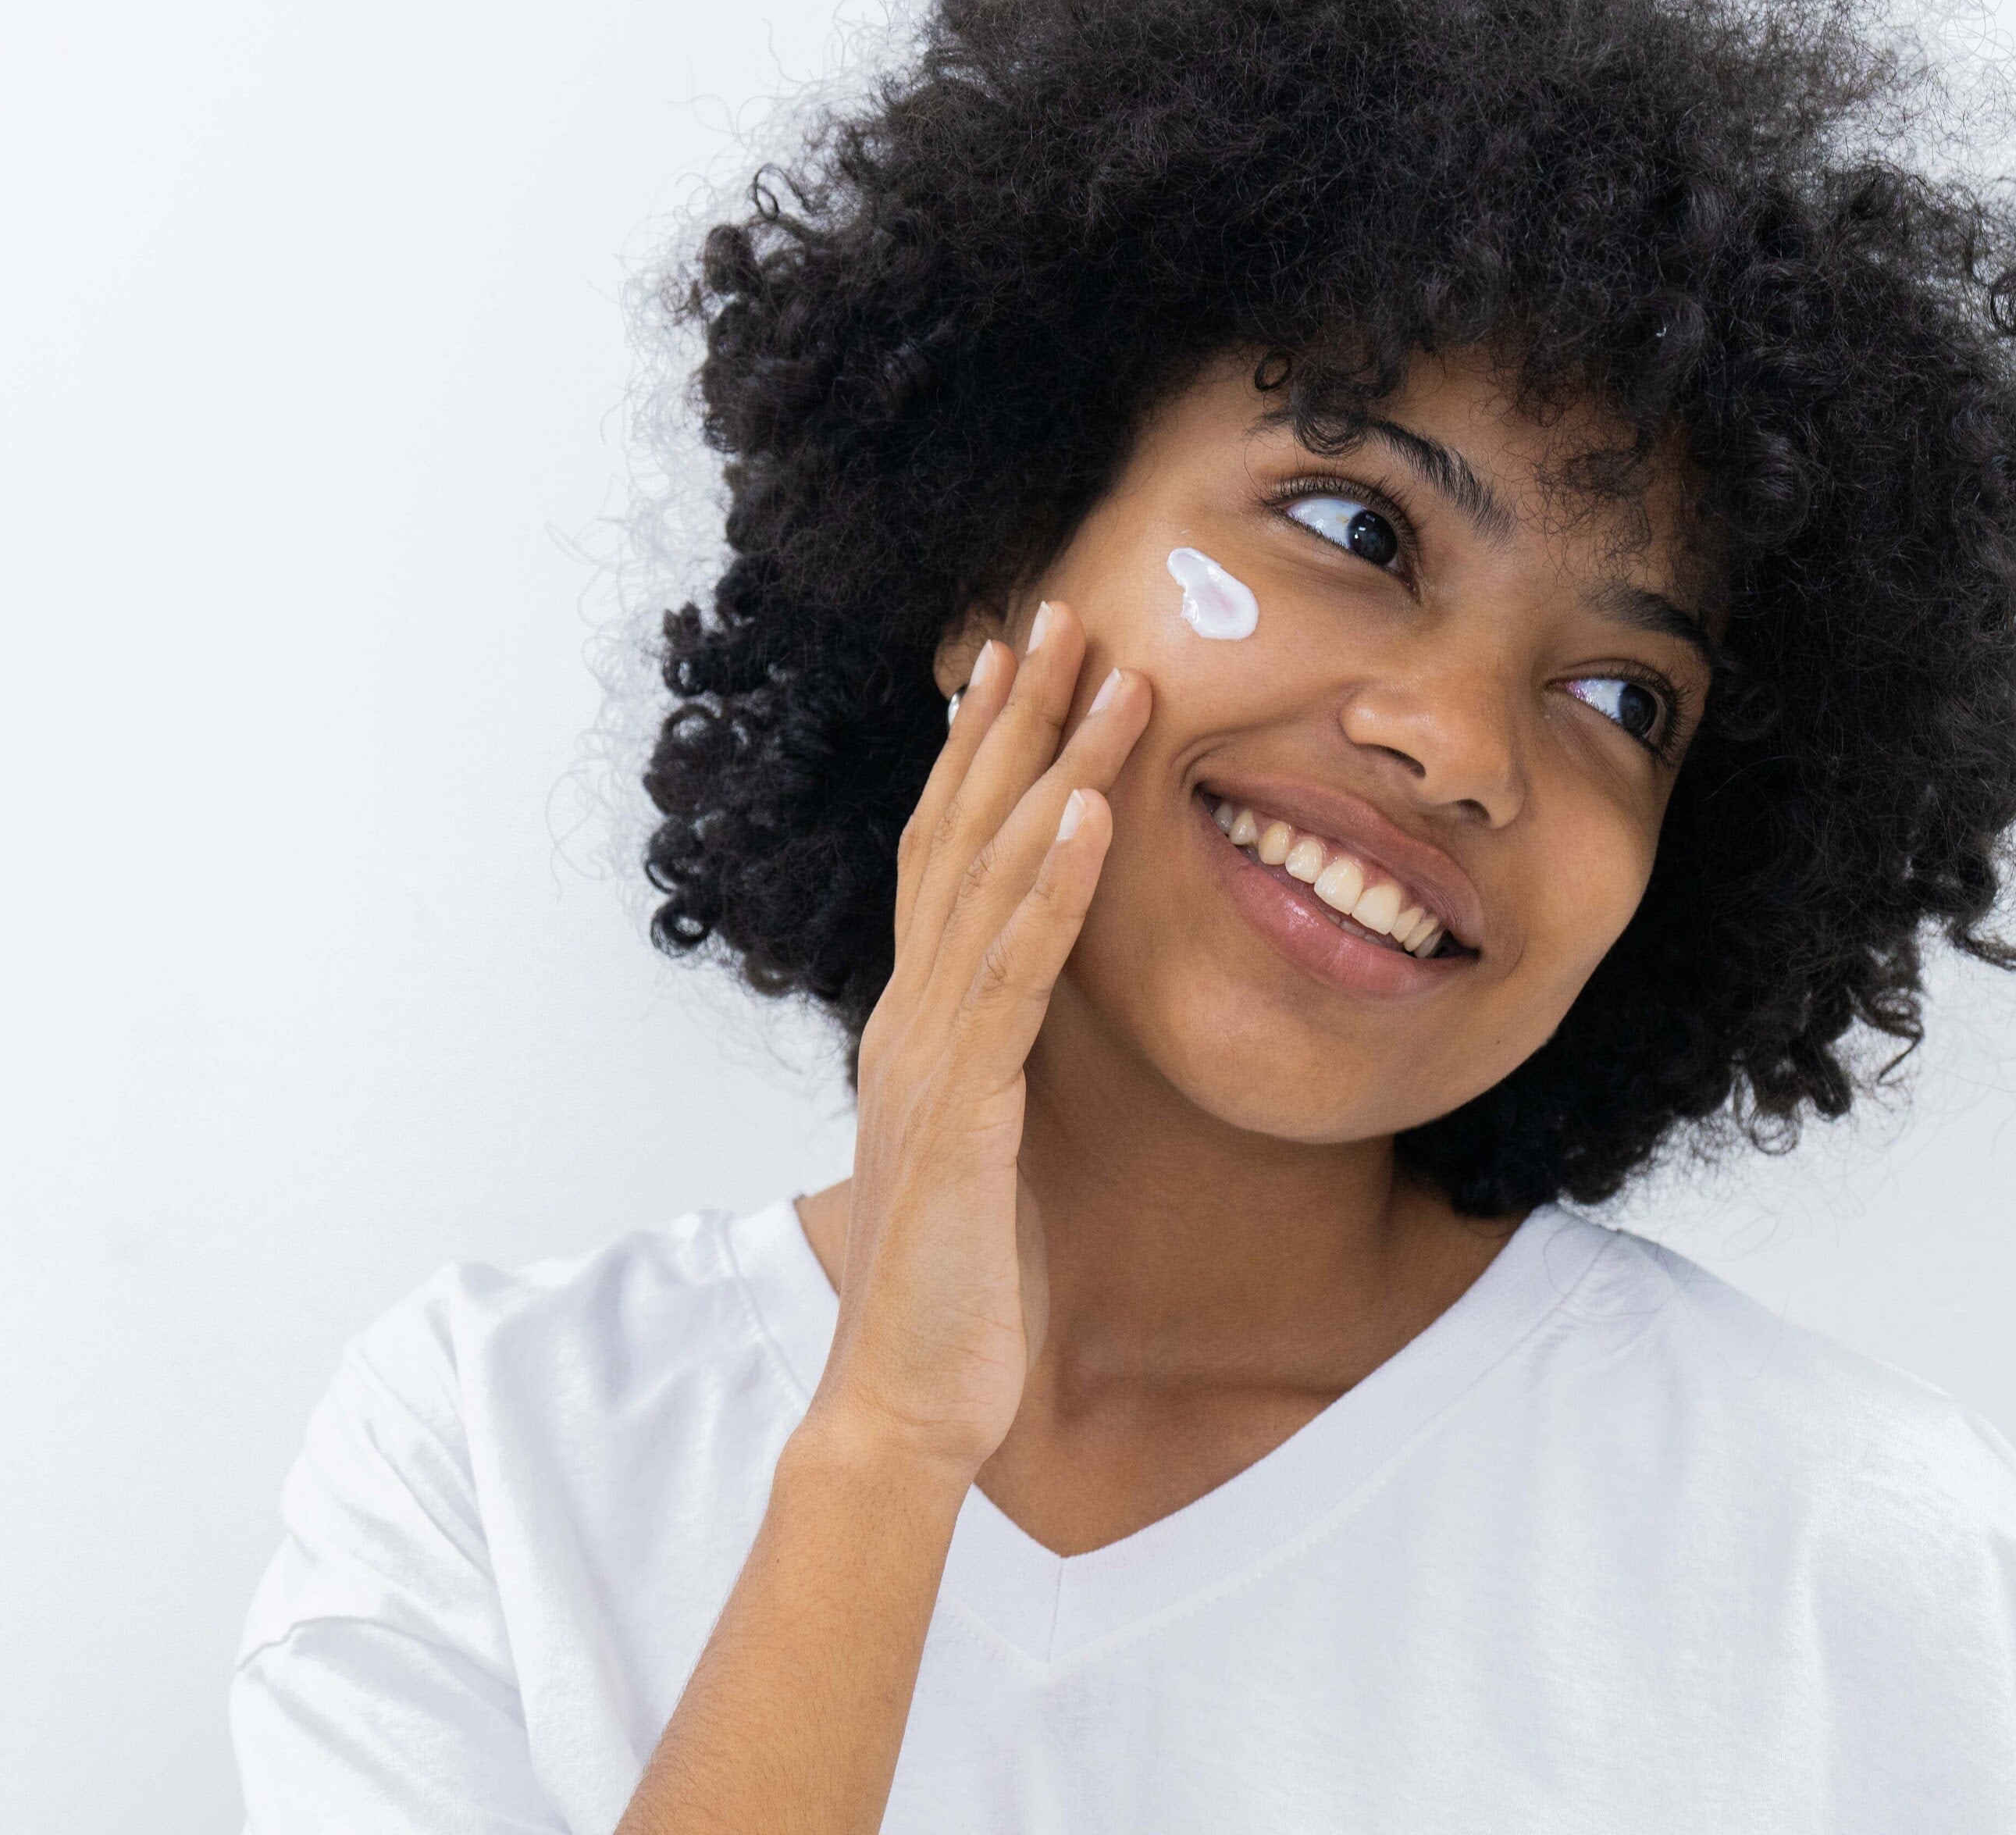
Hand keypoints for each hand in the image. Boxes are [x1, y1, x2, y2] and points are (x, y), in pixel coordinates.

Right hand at [807, 598, 1150, 1477]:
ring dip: (1053, 771)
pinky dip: (1054, 890)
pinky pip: (1015, 977)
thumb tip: (1024, 1013)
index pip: (942, 856)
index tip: (1013, 660)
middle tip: (1061, 616)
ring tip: (1111, 682)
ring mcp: (930, 1058)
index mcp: (917, 1025)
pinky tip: (1094, 817)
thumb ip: (992, 1066)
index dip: (977, 753)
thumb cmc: (954, 1288)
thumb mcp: (981, 1147)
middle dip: (1014, 721)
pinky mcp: (964, 1109)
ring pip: (991, 882)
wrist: (904, 1400)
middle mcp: (911, 1019)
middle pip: (960, 836)